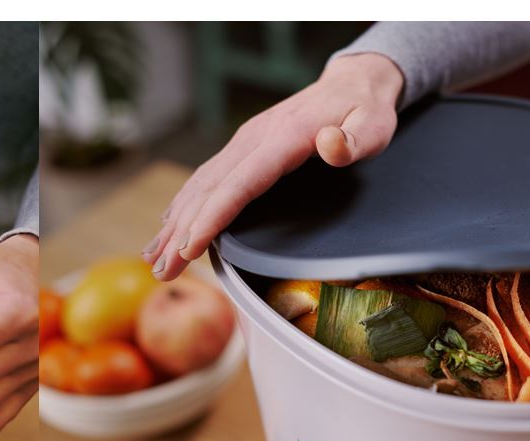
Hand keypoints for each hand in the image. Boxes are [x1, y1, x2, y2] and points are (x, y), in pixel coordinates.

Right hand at [143, 53, 405, 280]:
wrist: (353, 81)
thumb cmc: (366, 109)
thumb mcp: (374, 123)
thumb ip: (354, 138)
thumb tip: (330, 142)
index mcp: (281, 138)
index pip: (237, 184)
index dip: (211, 219)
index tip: (189, 248)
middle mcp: (252, 139)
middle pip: (208, 190)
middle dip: (180, 233)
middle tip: (162, 270)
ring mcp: (243, 142)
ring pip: (199, 185)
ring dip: (174, 222)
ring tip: (155, 258)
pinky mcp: (242, 147)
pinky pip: (205, 178)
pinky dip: (183, 203)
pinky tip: (169, 223)